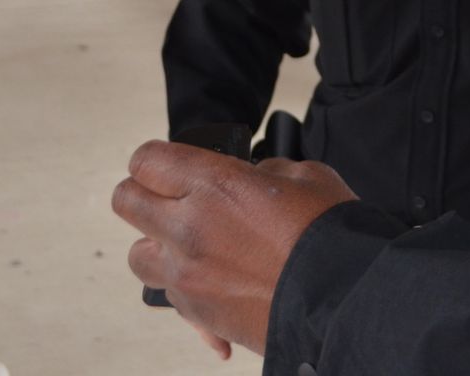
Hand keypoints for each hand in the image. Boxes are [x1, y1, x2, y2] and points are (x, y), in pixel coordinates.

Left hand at [114, 142, 356, 354]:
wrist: (343, 297)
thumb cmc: (329, 232)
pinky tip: (222, 279)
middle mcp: (188, 228)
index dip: (156, 158)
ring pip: (137, 254)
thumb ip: (262, 173)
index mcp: (214, 185)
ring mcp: (186, 274)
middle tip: (171, 196)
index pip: (147, 160)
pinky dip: (189, 284)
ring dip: (158, 244)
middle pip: (126, 200)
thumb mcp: (304, 176)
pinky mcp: (195, 311)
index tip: (169, 164)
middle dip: (145, 193)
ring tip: (193, 244)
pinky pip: (172, 294)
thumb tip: (250, 180)